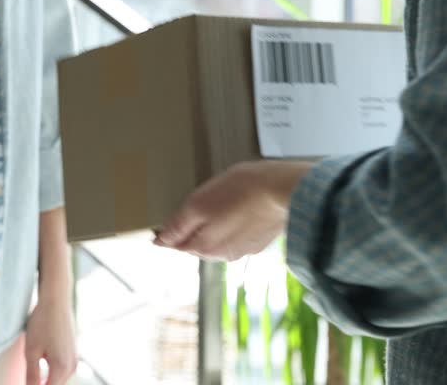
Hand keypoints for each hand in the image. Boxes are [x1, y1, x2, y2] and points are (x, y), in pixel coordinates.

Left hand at [24, 295, 77, 384]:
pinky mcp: (73, 352)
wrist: (56, 300)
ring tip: (32, 374)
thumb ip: (32, 375)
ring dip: (47, 381)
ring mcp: (74, 359)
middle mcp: (72, 366)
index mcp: (61, 368)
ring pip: (59, 379)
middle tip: (28, 378)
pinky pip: (63, 369)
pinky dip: (52, 372)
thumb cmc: (42, 322)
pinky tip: (41, 363)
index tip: (27, 383)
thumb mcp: (31, 351)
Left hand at [155, 161, 312, 260]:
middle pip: (196, 243)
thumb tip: (160, 240)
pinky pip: (237, 234)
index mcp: (203, 247)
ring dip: (213, 226)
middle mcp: (222, 255)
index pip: (175, 244)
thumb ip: (178, 225)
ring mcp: (243, 249)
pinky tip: (237, 207)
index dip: (167, 230)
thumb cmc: (241, 191)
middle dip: (192, 228)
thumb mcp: (199, 203)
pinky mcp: (259, 240)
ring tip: (218, 202)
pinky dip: (232, 224)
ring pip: (217, 239)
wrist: (285, 191)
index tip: (168, 217)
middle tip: (196, 204)